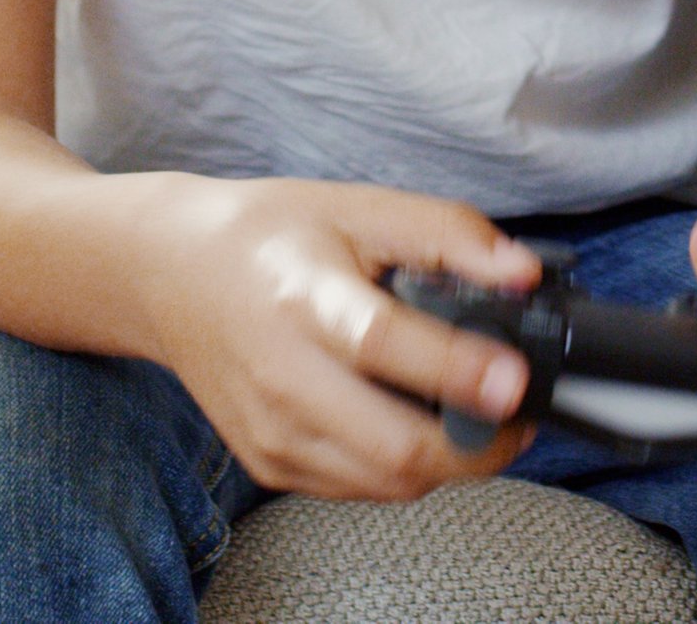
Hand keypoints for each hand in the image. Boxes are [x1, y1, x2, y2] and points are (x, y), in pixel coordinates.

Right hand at [129, 176, 541, 498]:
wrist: (172, 274)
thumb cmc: (272, 236)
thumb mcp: (362, 208)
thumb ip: (450, 235)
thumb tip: (524, 275)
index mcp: (304, 299)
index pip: (382, 345)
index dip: (456, 369)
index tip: (515, 378)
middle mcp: (281, 377)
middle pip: (394, 447)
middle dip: (478, 444)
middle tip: (519, 412)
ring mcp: (271, 432)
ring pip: (386, 482)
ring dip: (451, 462)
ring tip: (480, 418)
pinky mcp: (269, 463)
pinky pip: (359, 488)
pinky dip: (405, 468)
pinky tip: (420, 423)